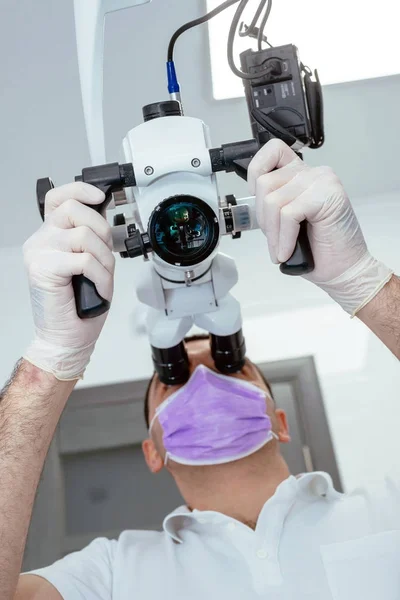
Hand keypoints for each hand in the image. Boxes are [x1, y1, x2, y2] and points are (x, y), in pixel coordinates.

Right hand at [23, 182, 114, 379]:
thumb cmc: (79, 305)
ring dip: (103, 260)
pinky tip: (98, 289)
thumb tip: (105, 218)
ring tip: (100, 278)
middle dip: (101, 231)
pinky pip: (84, 260)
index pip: (59, 197)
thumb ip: (91, 239)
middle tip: (103, 256)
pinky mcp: (43, 269)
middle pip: (75, 209)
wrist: (66, 338)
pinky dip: (100, 276)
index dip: (80, 189)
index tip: (99, 197)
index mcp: (49, 236)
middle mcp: (40, 241)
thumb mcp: (90, 263)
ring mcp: (38, 253)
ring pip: (83, 235)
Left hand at [248, 139, 392, 314]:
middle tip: (274, 240)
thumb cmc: (318, 249)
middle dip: (263, 218)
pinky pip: (288, 214)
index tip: (257, 199)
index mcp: (302, 174)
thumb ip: (273, 202)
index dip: (256, 173)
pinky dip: (284, 238)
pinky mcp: (327, 195)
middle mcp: (313, 173)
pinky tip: (288, 251)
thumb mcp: (286, 221)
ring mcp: (322, 181)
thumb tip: (251, 198)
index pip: (272, 152)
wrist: (343, 269)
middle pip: (265, 183)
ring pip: (273, 200)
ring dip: (273, 233)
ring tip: (281, 250)